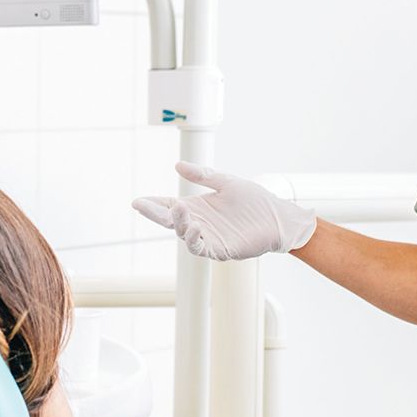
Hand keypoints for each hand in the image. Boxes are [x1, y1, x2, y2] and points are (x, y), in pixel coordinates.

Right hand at [132, 162, 316, 260]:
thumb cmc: (255, 201)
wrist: (279, 217)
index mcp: (197, 208)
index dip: (153, 205)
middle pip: (170, 221)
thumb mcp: (226, 182)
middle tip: (143, 206)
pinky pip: (202, 249)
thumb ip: (203, 175)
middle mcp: (199, 223)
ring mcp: (209, 238)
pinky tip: (194, 228)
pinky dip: (194, 240)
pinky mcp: (221, 250)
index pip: (169, 206)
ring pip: (184, 235)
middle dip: (155, 214)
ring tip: (180, 210)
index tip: (137, 201)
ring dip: (178, 224)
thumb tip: (177, 165)